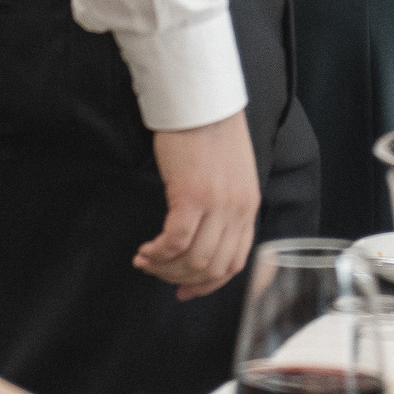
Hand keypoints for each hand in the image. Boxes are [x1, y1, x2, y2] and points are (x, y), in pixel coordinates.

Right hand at [136, 112, 259, 299]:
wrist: (200, 102)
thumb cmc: (210, 133)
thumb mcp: (230, 175)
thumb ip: (224, 205)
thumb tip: (203, 236)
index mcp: (248, 207)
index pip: (235, 263)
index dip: (208, 285)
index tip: (184, 290)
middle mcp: (237, 210)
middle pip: (212, 268)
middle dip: (180, 279)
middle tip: (157, 271)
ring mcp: (217, 205)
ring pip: (194, 261)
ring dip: (165, 268)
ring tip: (146, 260)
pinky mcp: (192, 196)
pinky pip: (176, 242)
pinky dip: (158, 253)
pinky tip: (145, 250)